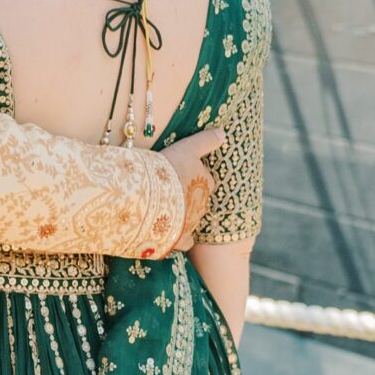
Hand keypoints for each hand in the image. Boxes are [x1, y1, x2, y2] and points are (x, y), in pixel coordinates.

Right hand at [158, 126, 224, 251]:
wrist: (151, 197)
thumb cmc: (169, 169)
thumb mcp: (187, 148)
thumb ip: (205, 141)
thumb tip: (223, 133)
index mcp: (207, 182)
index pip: (207, 180)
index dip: (195, 177)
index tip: (181, 174)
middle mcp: (204, 203)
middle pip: (200, 200)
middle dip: (189, 198)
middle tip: (170, 192)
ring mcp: (193, 222)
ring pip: (192, 219)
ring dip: (182, 215)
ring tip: (163, 210)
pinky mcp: (180, 238)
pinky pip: (185, 241)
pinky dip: (179, 238)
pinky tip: (169, 234)